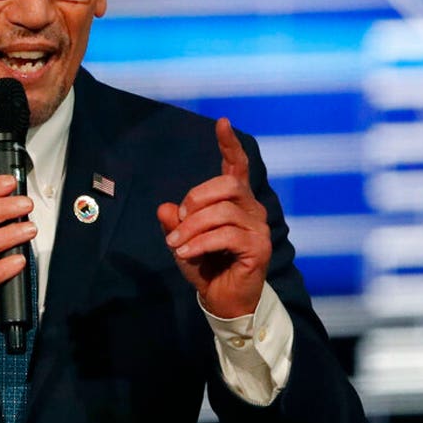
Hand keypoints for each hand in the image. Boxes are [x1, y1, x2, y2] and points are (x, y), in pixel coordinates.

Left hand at [158, 118, 270, 318]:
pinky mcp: (259, 247)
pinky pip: (226, 235)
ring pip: (223, 212)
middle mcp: (252, 209)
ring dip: (192, 228)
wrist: (223, 300)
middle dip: (196, 200)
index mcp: (235, 201)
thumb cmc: (206, 266)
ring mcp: (259, 228)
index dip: (230, 144)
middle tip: (178, 222)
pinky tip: (185, 253)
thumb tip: (164, 208)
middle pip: (227, 185)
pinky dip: (200, 243)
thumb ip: (175, 222)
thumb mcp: (183, 241)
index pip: (237, 166)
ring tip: (176, 245)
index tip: (221, 123)